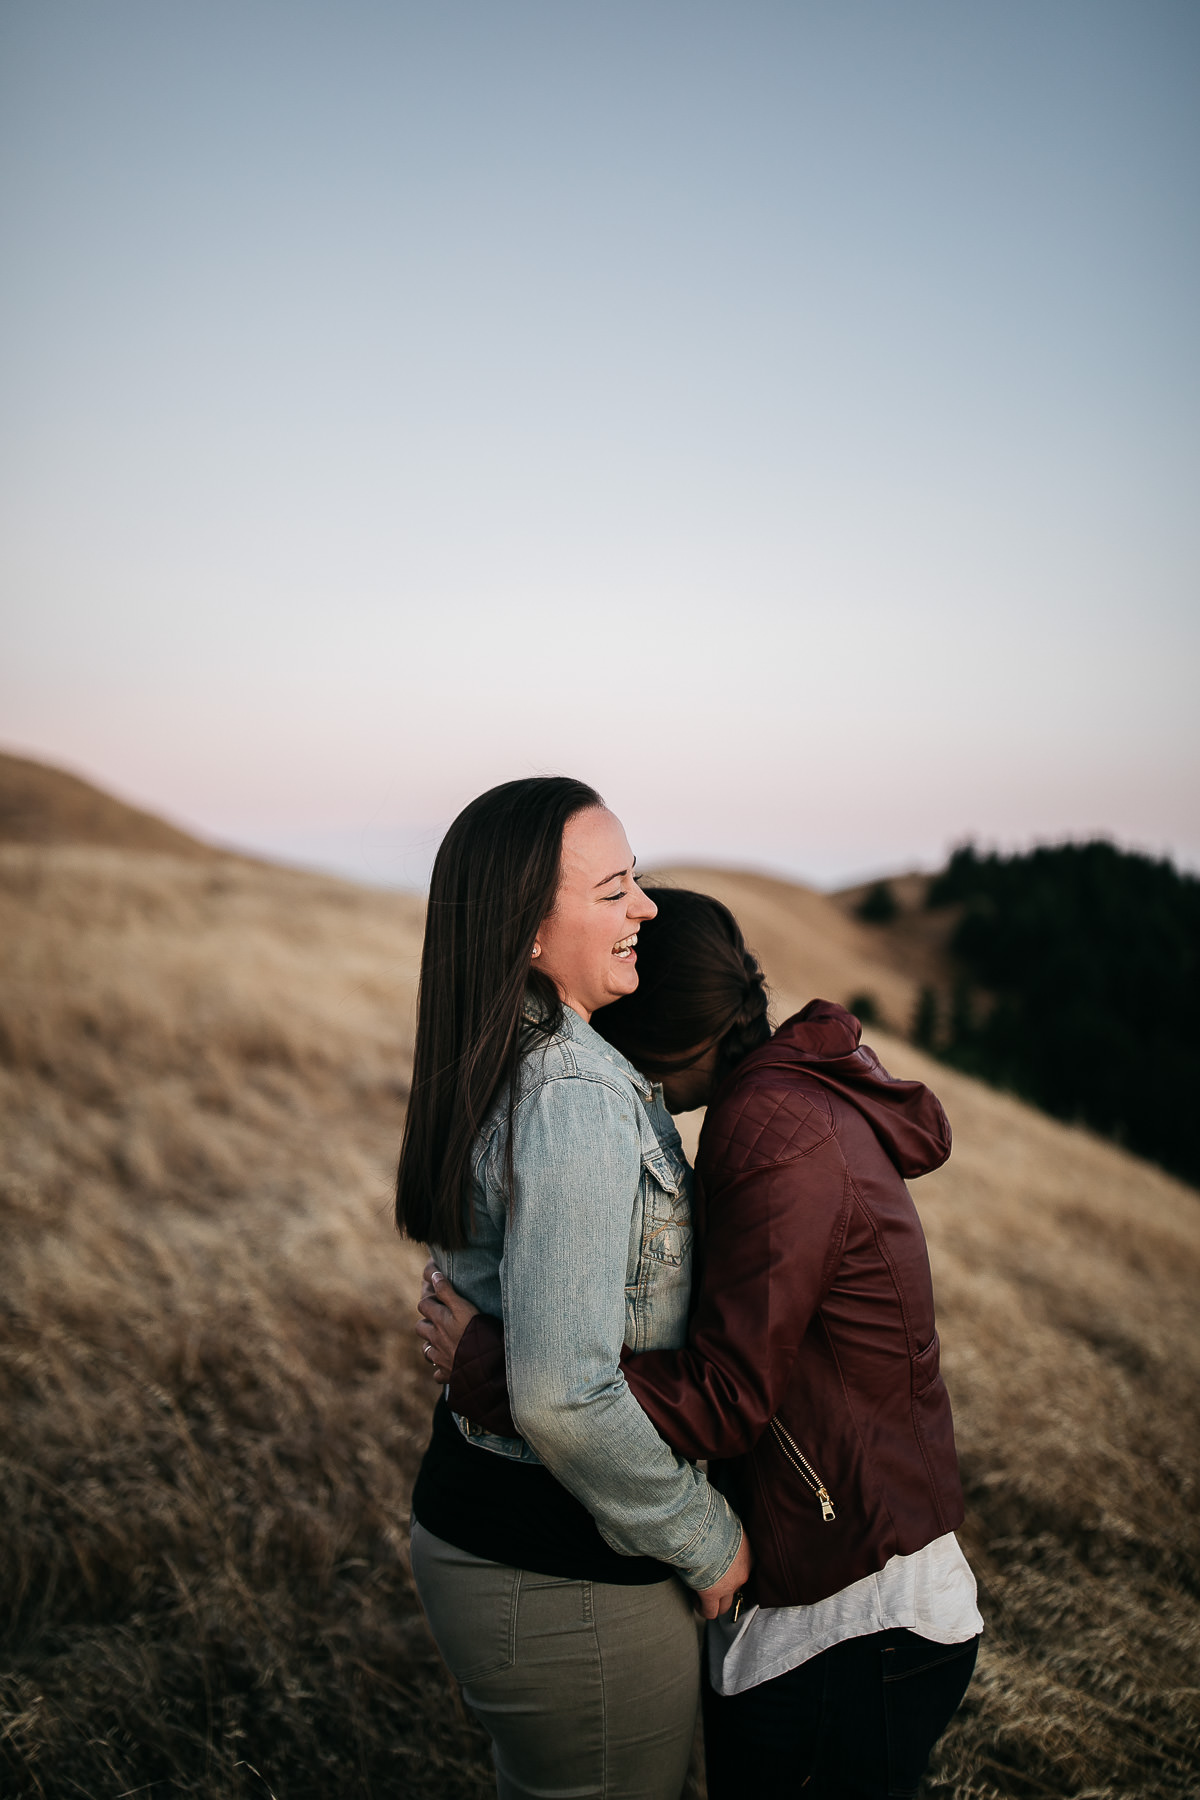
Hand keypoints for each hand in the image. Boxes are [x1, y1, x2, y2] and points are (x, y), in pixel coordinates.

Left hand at [415, 1260, 478, 1381]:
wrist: (484, 1364)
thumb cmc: (476, 1331)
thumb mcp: (464, 1307)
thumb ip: (447, 1291)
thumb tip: (434, 1276)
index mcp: (439, 1321)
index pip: (424, 1304)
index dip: (428, 1297)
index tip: (435, 1293)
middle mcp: (436, 1339)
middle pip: (421, 1327)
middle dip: (426, 1321)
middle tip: (437, 1318)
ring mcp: (440, 1358)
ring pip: (426, 1350)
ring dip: (430, 1345)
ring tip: (440, 1341)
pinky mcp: (447, 1374)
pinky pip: (437, 1373)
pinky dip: (440, 1368)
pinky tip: (448, 1364)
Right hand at [693, 1530, 752, 1620]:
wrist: (702, 1528)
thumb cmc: (712, 1519)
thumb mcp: (727, 1522)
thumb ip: (727, 1532)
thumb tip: (718, 1526)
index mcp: (747, 1553)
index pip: (745, 1570)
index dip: (732, 1570)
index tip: (721, 1567)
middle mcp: (742, 1572)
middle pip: (736, 1587)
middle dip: (724, 1587)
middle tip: (711, 1580)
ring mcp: (729, 1586)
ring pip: (725, 1604)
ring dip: (715, 1601)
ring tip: (703, 1594)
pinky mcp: (712, 1594)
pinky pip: (709, 1611)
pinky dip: (702, 1608)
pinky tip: (696, 1600)